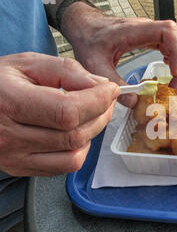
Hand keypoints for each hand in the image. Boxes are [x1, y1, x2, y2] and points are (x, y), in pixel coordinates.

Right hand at [0, 52, 119, 175]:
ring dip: (92, 134)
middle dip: (101, 115)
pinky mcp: (21, 168)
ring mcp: (14, 157)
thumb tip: (100, 85)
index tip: (110, 90)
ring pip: (74, 155)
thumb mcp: (27, 63)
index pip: (68, 112)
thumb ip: (66, 71)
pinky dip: (79, 149)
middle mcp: (9, 136)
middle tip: (106, 100)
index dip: (97, 101)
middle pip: (75, 134)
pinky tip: (75, 132)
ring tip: (91, 115)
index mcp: (9, 103)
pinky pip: (64, 167)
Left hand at [65, 12, 176, 106]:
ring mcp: (151, 31)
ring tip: (175, 80)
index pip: (168, 32)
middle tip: (175, 85)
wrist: (85, 26)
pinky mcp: (152, 37)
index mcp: (134, 30)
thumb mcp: (95, 65)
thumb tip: (134, 102)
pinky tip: (170, 69)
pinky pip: (173, 43)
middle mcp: (147, 28)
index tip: (175, 74)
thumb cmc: (88, 41)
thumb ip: (113, 83)